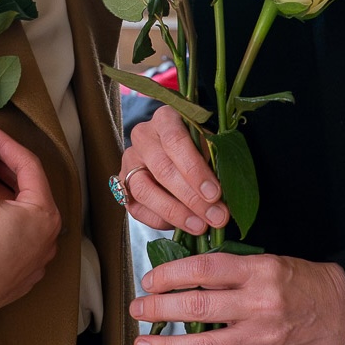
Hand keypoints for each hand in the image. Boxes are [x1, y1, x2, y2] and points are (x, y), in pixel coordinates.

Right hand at [124, 105, 229, 236]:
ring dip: (175, 212)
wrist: (179, 153)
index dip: (195, 169)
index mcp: (165, 118)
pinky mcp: (123, 186)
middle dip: (191, 197)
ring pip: (144, 189)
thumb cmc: (200, 147)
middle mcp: (142, 136)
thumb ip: (215, 164)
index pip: (175, 140)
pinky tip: (183, 226)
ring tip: (200, 226)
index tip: (214, 193)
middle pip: (162, 168)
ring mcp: (129, 161)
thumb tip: (221, 199)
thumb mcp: (211, 145)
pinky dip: (161, 220)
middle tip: (216, 216)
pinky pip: (137, 208)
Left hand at [130, 252, 344, 344]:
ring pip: (207, 343)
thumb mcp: (270, 261)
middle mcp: (256, 302)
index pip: (204, 268)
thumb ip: (233, 269)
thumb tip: (191, 274)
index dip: (171, 274)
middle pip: (198, 305)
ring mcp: (260, 335)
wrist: (344, 307)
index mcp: (256, 270)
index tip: (150, 279)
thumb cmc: (305, 280)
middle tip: (137, 310)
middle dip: (160, 309)